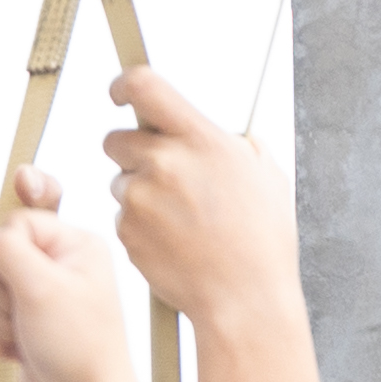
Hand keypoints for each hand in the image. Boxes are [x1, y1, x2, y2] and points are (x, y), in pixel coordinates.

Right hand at [0, 172, 147, 381]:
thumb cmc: (74, 345)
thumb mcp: (39, 289)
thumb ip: (3, 251)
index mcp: (77, 244)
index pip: (18, 222)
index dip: (5, 253)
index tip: (19, 285)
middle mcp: (62, 263)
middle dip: (0, 293)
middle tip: (25, 317)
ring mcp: (45, 293)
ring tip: (24, 338)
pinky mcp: (29, 319)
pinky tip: (21, 350)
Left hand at [97, 69, 298, 349]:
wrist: (244, 297)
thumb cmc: (262, 239)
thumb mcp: (264, 174)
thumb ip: (234, 144)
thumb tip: (221, 133)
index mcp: (201, 139)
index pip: (144, 86)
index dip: (124, 84)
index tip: (120, 92)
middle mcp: (165, 163)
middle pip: (116, 138)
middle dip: (132, 152)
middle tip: (159, 173)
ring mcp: (141, 199)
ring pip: (120, 181)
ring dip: (139, 191)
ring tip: (180, 219)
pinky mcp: (127, 231)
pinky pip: (122, 217)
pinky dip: (140, 225)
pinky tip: (173, 241)